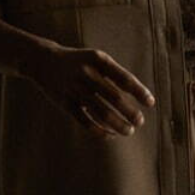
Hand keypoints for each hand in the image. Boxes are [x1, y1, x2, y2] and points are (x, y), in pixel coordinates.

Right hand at [29, 43, 155, 139]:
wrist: (44, 61)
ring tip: (129, 131)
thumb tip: (138, 95)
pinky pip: (85, 121)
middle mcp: (87, 74)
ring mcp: (75, 89)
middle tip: (139, 122)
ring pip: (101, 112)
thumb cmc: (79, 62)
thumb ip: (114, 74)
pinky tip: (110, 135)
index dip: (139, 92)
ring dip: (118, 125)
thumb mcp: (96, 59)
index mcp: (99, 60)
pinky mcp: (65, 103)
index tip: (151, 103)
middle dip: (130, 112)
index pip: (124, 78)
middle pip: (114, 98)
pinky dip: (100, 131)